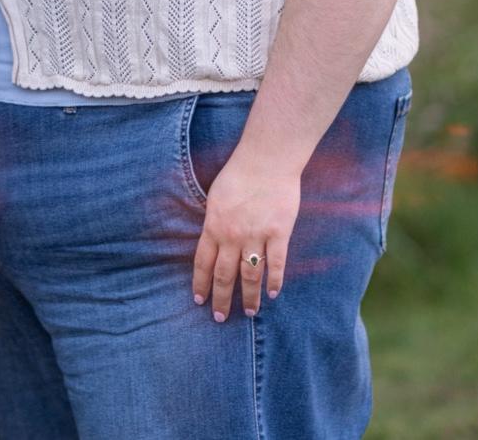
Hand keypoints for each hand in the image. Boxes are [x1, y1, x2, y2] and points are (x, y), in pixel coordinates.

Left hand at [192, 152, 300, 320]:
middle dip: (220, 299)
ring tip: (248, 312)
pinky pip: (276, 264)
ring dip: (248, 297)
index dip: (200, 283)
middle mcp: (232, 235)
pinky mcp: (279, 234)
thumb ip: (212, 221)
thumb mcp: (215, 196)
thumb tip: (208, 240)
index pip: (203, 262)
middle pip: (224, 275)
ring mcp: (256, 236)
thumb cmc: (238, 174)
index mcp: (214, 225)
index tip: (198, 300)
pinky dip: (274, 281)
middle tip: (219, 318)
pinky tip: (273, 294)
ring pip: (250, 276)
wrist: (266, 160)